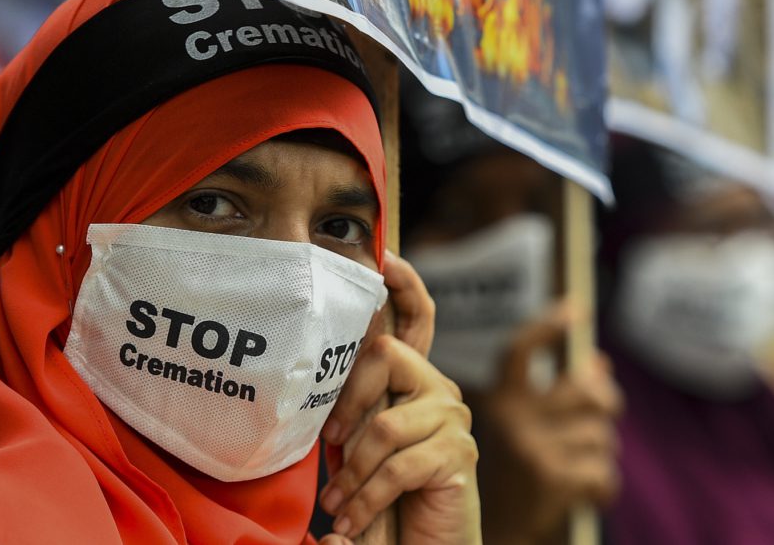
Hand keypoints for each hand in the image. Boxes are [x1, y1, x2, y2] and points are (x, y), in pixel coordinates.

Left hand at [316, 254, 478, 544]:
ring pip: (385, 425)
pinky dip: (367, 498)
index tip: (385, 255)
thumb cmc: (384, 501)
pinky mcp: (458, 456)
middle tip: (335, 447)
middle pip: (386, 357)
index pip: (415, 320)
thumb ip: (352, 415)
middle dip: (348, 402)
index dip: (405, 285)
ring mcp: (452, 421)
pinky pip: (399, 466)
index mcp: (414, 384)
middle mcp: (439, 391)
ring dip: (353, 475)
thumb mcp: (359, 452)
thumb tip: (315, 376)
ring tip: (340, 505)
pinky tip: (354, 520)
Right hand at [477, 305, 623, 544]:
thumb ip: (560, 395)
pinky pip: (603, 471)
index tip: (575, 309)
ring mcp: (530, 447)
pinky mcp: (550, 477)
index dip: (547, 327)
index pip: (520, 351)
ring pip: (600, 436)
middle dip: (605, 406)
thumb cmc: (520, 478)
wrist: (497, 537)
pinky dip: (602, 487)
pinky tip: (584, 494)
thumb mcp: (529, 432)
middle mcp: (511, 419)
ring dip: (600, 456)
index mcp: (502, 403)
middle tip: (601, 420)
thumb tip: (598, 362)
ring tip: (577, 471)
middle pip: (587, 393)